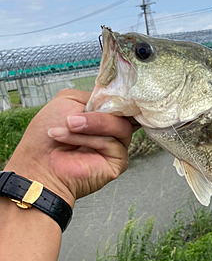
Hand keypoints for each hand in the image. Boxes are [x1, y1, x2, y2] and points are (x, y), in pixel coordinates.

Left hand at [4, 89, 133, 207]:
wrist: (39, 163)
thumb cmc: (46, 137)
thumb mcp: (68, 100)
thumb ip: (94, 96)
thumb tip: (114, 102)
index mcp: (101, 114)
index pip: (120, 102)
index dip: (114, 99)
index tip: (101, 99)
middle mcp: (110, 130)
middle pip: (123, 113)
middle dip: (96, 114)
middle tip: (72, 120)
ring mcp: (115, 145)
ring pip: (120, 127)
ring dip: (90, 126)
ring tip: (69, 128)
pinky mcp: (118, 161)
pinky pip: (113, 143)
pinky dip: (90, 140)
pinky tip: (73, 144)